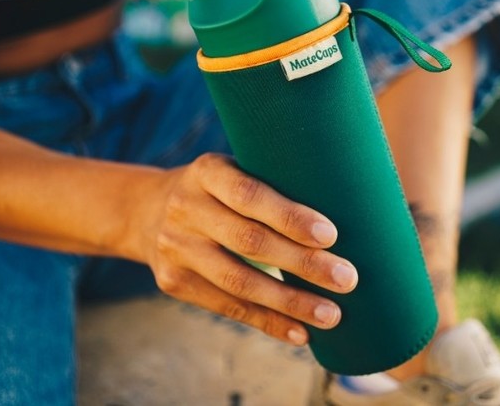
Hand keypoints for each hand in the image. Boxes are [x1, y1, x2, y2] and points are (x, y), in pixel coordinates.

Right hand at [140, 153, 357, 345]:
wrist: (147, 212)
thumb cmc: (219, 190)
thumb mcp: (234, 168)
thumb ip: (274, 181)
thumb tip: (352, 206)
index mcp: (207, 171)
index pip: (250, 193)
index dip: (289, 216)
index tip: (330, 235)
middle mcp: (186, 207)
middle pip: (249, 241)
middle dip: (303, 263)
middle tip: (347, 278)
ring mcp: (176, 247)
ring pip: (238, 282)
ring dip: (289, 302)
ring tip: (331, 314)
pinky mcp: (174, 282)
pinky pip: (227, 307)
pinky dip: (267, 322)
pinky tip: (300, 332)